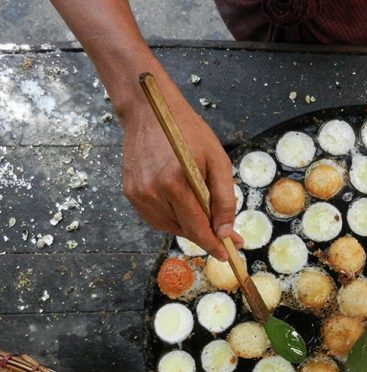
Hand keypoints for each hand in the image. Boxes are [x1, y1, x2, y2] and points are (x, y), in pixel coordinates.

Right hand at [120, 92, 241, 260]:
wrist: (149, 111)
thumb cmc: (188, 132)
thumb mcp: (217, 161)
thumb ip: (223, 199)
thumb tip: (224, 231)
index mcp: (176, 183)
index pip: (197, 228)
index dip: (213, 244)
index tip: (227, 254)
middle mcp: (152, 192)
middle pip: (184, 230)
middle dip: (206, 235)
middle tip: (225, 235)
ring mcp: (138, 194)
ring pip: (170, 227)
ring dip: (189, 225)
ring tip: (202, 210)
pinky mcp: (130, 193)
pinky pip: (156, 218)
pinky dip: (173, 218)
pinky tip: (183, 205)